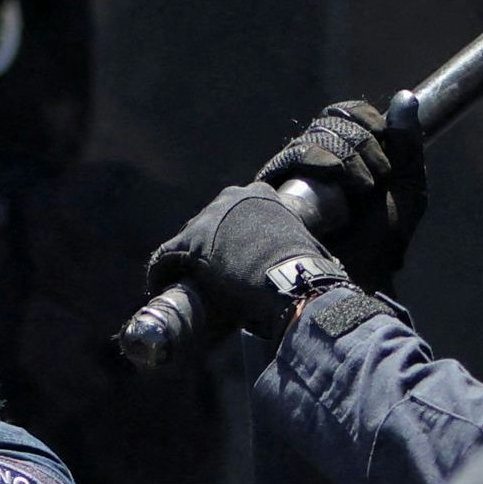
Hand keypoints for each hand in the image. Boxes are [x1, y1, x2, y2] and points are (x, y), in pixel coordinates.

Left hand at [147, 184, 351, 339]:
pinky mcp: (190, 244)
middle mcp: (232, 199)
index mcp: (261, 196)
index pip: (232, 216)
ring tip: (182, 286)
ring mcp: (209, 219)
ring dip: (181, 263)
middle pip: (205, 225)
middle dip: (203, 251)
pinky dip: (162, 274)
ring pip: (184, 241)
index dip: (227, 242)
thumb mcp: (306, 248)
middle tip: (206, 279)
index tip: (227, 263)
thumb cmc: (306, 272)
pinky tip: (162, 287)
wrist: (291, 280)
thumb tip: (320, 270)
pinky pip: (166, 258)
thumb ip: (302, 250)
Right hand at [256, 99, 428, 290]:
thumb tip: (406, 96)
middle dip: (362, 142)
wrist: (357, 277)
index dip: (367, 118)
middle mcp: (319, 162)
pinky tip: (335, 177)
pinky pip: (296, 153)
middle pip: (332, 118)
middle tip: (377, 179)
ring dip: (348, 156)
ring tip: (360, 193)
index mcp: (349, 157)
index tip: (384, 139)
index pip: (348, 113)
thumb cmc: (382, 244)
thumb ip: (409, 143)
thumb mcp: (407, 189)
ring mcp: (296, 175)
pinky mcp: (275, 189)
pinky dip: (320, 157)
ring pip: (316, 133)